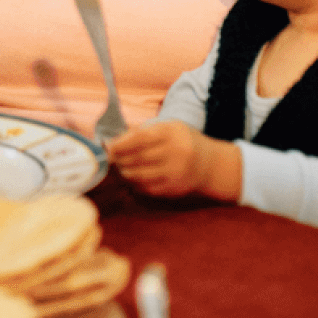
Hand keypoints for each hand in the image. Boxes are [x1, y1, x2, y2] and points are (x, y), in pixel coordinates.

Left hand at [109, 121, 240, 200]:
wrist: (209, 164)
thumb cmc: (181, 141)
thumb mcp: (166, 128)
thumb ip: (141, 132)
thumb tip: (113, 142)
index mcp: (172, 133)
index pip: (141, 138)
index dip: (121, 144)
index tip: (108, 147)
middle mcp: (177, 152)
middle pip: (139, 158)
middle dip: (120, 160)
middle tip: (110, 160)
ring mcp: (176, 172)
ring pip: (141, 175)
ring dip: (125, 173)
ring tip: (120, 169)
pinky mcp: (175, 188)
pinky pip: (148, 188)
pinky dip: (136, 184)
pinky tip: (132, 179)